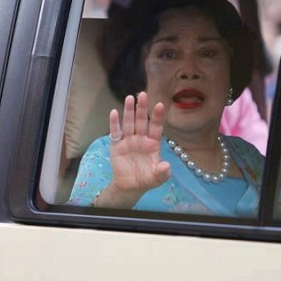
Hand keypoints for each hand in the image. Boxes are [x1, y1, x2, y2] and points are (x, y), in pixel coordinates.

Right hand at [95, 91, 170, 207]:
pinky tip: (114, 112)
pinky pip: (115, 132)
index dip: (157, 117)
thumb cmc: (147, 179)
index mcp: (153, 144)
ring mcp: (128, 141)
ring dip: (129, 111)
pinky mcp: (116, 145)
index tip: (160, 105)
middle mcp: (141, 139)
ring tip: (129, 98)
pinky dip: (114, 123)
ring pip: (129, 123)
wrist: (130, 186)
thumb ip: (162, 173)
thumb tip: (166, 166)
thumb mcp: (157, 178)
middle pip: (141, 121)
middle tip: (142, 94)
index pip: (156, 127)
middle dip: (142, 108)